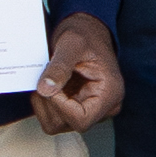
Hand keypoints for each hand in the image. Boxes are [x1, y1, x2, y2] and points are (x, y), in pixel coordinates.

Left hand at [32, 15, 124, 134]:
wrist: (88, 32)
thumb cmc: (84, 35)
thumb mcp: (71, 44)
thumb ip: (59, 67)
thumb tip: (45, 89)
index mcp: (110, 93)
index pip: (81, 119)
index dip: (59, 106)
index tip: (50, 83)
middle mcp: (105, 107)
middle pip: (68, 123)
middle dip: (50, 102)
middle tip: (46, 76)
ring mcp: (93, 110)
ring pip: (57, 124)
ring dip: (45, 103)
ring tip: (48, 79)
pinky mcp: (80, 110)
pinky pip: (54, 119)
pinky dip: (45, 104)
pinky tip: (50, 85)